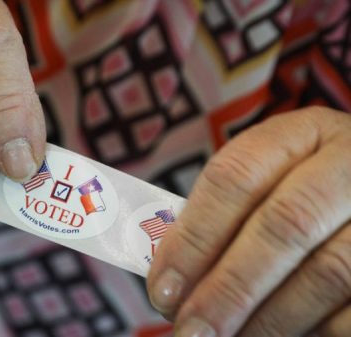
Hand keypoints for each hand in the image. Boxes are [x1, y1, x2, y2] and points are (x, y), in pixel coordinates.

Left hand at [147, 107, 350, 336]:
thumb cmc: (300, 194)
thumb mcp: (267, 186)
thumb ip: (223, 222)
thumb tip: (173, 283)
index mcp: (302, 134)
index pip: (235, 177)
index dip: (194, 237)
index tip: (163, 288)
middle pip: (283, 225)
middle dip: (229, 288)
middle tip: (191, 330)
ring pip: (328, 272)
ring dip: (269, 320)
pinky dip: (315, 330)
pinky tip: (281, 335)